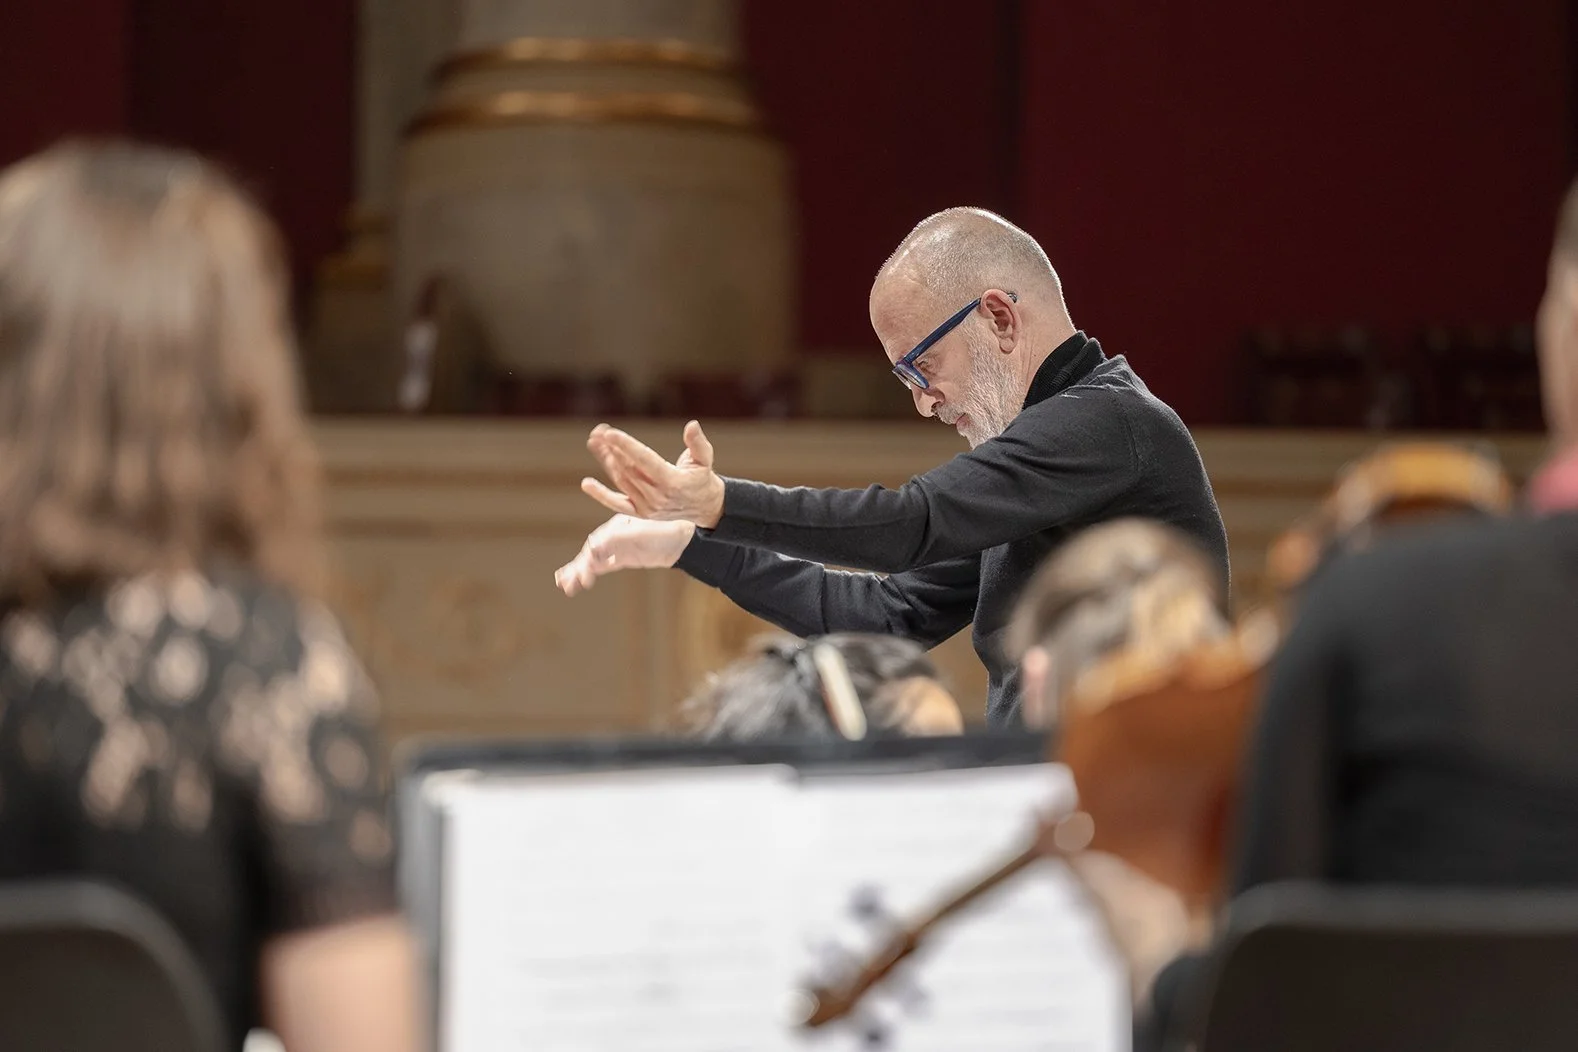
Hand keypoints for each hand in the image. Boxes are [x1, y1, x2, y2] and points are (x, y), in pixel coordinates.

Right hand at [553, 515, 695, 595]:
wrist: (682, 541)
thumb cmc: (663, 532)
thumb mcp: (642, 533)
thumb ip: (619, 538)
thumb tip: (594, 545)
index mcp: (616, 525)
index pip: (597, 541)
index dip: (591, 555)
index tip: (587, 567)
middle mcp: (612, 536)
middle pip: (591, 552)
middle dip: (580, 568)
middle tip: (570, 583)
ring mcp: (615, 548)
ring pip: (592, 561)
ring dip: (578, 573)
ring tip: (565, 586)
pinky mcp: (620, 559)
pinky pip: (600, 567)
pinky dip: (589, 574)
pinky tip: (577, 583)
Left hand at [581, 420, 725, 527]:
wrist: (703, 507)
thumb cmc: (702, 478)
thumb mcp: (705, 459)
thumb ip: (698, 443)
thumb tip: (692, 425)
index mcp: (672, 481)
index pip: (645, 460)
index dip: (627, 446)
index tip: (610, 433)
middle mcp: (657, 496)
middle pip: (628, 468)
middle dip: (612, 448)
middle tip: (599, 432)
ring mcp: (647, 507)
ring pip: (621, 479)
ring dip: (606, 460)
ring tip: (595, 442)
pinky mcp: (640, 513)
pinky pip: (616, 504)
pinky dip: (601, 495)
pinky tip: (586, 484)